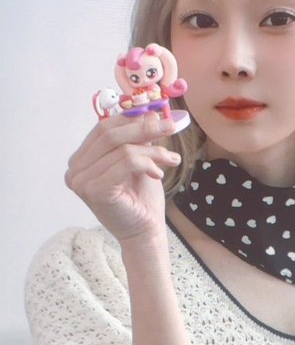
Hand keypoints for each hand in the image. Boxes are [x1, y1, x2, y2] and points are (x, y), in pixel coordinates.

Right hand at [65, 112, 178, 243]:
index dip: (131, 119)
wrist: (145, 232)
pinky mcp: (95, 190)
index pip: (103, 128)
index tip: (158, 117)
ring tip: (170, 160)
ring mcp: (82, 181)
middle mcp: (75, 170)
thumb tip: (149, 112)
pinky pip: (127, 162)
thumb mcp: (140, 160)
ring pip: (123, 148)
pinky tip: (158, 174)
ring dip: (153, 151)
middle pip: (110, 134)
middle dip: (144, 127)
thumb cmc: (141, 199)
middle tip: (170, 127)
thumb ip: (138, 138)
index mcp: (81, 160)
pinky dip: (148, 163)